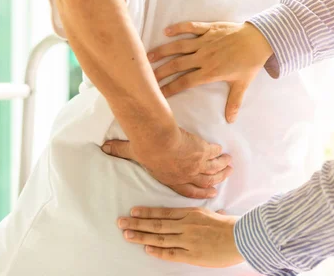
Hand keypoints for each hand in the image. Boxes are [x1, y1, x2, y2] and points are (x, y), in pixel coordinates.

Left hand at [102, 129, 232, 198]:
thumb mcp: (130, 151)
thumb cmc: (145, 148)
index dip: (200, 193)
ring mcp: (196, 164)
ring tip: (229, 165)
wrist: (159, 140)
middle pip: (205, 181)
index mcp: (171, 179)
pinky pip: (213, 153)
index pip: (188, 189)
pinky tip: (222, 151)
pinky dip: (219, 153)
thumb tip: (103, 147)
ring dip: (221, 168)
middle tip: (223, 179)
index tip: (210, 194)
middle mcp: (186, 175)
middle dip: (216, 180)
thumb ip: (119, 150)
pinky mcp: (202, 151)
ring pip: (212, 169)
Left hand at [118, 207, 243, 267]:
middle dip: (137, 223)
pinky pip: (171, 253)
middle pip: (157, 224)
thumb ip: (209, 214)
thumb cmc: (231, 226)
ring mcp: (188, 240)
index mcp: (191, 213)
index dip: (147, 212)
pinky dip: (158, 251)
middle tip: (121, 222)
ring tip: (128, 235)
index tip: (133, 211)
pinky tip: (147, 249)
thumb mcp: (216, 214)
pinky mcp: (192, 255)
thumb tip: (214, 213)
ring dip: (142, 236)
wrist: (243, 237)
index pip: (164, 212)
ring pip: (160, 238)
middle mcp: (186, 225)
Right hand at [148, 22, 272, 122]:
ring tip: (148, 56)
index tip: (158, 94)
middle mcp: (204, 57)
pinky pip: (190, 27)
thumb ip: (234, 102)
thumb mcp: (242, 84)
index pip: (185, 82)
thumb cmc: (250, 63)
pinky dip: (178, 28)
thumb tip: (230, 121)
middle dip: (160, 71)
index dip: (170, 88)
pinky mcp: (209, 29)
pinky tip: (166, 31)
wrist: (259, 40)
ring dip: (163, 51)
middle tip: (146, 77)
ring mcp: (205, 41)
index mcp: (210, 72)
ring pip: (179, 46)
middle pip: (177, 64)